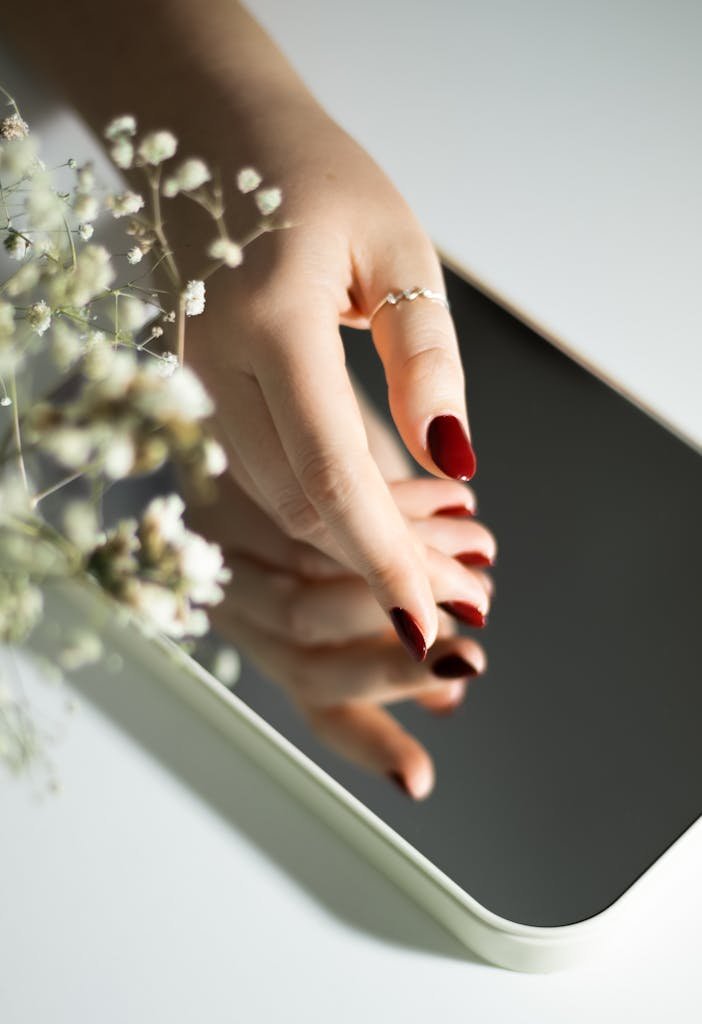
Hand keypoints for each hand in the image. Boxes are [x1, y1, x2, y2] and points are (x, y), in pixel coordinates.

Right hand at [184, 96, 475, 661]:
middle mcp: (214, 365)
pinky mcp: (193, 394)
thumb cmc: (317, 179)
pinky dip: (318, 506)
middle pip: (298, 505)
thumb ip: (426, 361)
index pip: (329, 472)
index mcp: (272, 322)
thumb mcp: (398, 251)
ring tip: (431, 553)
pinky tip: (374, 507)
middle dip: (378, 562)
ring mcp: (191, 384)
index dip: (382, 554)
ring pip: (275, 501)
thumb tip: (454, 460)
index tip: (427, 619)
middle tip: (456, 590)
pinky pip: (259, 473)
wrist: (214, 137)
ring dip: (351, 541)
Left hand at [188, 472, 495, 800]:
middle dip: (399, 665)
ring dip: (409, 583)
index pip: (322, 706)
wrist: (254, 410)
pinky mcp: (234, 491)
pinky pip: (311, 519)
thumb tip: (448, 705)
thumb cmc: (312, 496)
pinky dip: (394, 514)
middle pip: (313, 660)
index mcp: (275, 637)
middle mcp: (245, 608)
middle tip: (469, 655)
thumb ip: (392, 644)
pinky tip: (457, 503)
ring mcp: (230, 553)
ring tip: (480, 557)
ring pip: (312, 594)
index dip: (373, 743)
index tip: (420, 779)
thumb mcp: (356, 578)